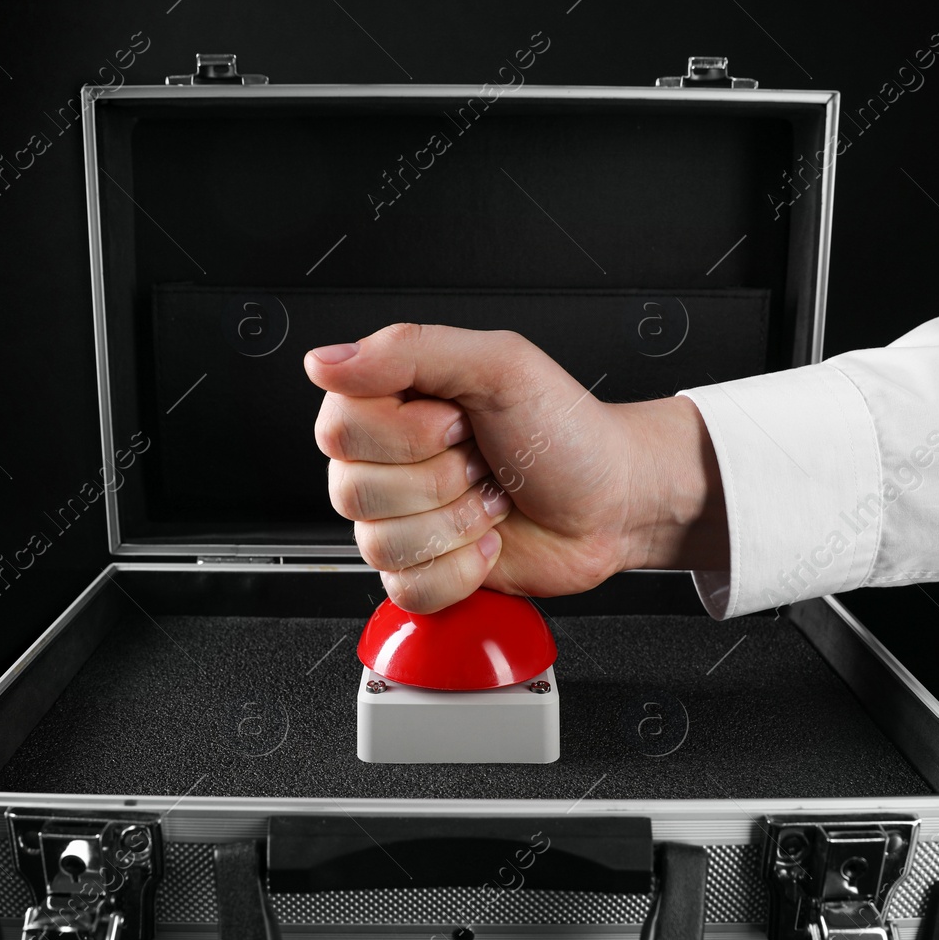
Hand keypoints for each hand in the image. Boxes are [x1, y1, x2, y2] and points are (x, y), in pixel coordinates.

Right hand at [304, 323, 726, 612]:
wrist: (613, 499)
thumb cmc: (567, 430)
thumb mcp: (498, 364)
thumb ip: (408, 351)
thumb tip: (325, 362)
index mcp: (390, 401)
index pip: (340, 429)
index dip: (406, 435)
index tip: (458, 421)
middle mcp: (385, 460)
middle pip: (353, 491)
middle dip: (439, 481)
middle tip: (481, 460)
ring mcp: (401, 518)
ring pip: (377, 545)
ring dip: (455, 524)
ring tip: (490, 498)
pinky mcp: (423, 569)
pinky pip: (406, 588)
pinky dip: (461, 570)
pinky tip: (487, 540)